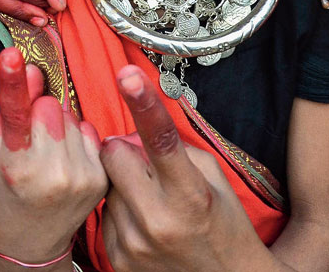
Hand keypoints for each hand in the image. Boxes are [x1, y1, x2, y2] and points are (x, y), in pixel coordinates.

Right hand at [0, 49, 105, 268]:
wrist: (29, 245)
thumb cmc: (2, 197)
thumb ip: (10, 111)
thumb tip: (28, 69)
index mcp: (16, 167)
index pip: (14, 112)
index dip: (12, 81)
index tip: (12, 54)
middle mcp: (51, 173)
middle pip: (48, 106)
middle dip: (38, 111)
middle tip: (30, 139)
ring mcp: (80, 177)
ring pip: (71, 116)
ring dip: (60, 125)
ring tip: (48, 154)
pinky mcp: (100, 178)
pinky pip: (90, 132)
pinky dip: (78, 139)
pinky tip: (66, 160)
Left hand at [99, 66, 274, 271]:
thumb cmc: (225, 229)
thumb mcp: (214, 183)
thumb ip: (177, 151)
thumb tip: (134, 133)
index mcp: (191, 197)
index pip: (162, 140)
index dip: (144, 104)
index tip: (128, 74)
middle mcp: (158, 221)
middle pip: (113, 154)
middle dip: (125, 151)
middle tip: (147, 166)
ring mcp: (134, 243)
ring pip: (106, 183)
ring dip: (123, 184)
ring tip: (152, 203)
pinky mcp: (117, 258)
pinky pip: (104, 212)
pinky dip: (120, 211)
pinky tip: (144, 224)